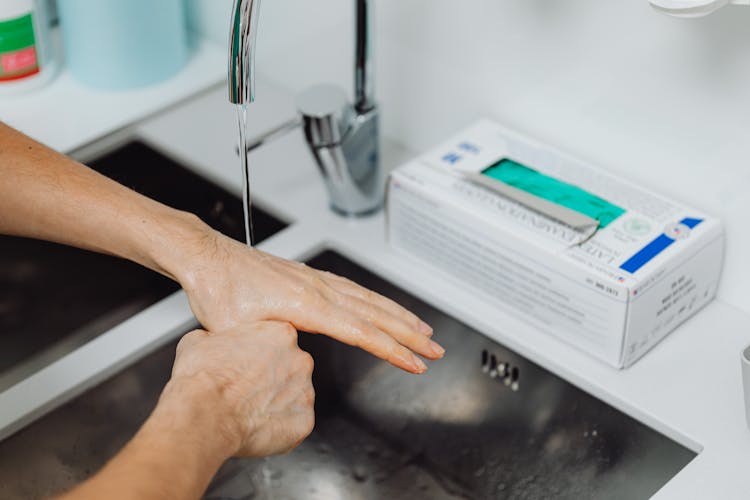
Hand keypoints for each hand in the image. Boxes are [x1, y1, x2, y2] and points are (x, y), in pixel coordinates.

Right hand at [163, 322, 314, 457]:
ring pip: (295, 396)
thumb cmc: (202, 379)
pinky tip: (257, 426)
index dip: (260, 355)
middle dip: (272, 379)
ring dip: (277, 402)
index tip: (247, 365)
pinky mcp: (304, 421)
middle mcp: (301, 360)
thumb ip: (216, 337)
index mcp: (281, 334)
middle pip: (291, 368)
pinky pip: (295, 423)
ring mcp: (305, 392)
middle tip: (247, 390)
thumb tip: (210, 340)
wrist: (205, 414)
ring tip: (249, 410)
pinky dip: (280, 427)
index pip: (279, 341)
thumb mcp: (198, 340)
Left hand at [177, 232, 443, 373]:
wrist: (206, 257)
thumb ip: (270, 346)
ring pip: (367, 298)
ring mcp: (315, 280)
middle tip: (434, 349)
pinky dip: (374, 300)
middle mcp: (317, 289)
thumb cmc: (217, 290)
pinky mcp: (308, 277)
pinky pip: (352, 289)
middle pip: (375, 313)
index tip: (415, 362)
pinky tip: (381, 306)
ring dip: (398, 315)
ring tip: (421, 329)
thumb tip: (286, 359)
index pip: (360, 330)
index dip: (391, 348)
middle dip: (409, 333)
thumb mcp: (238, 333)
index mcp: (305, 304)